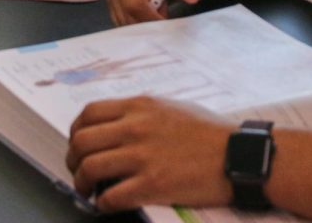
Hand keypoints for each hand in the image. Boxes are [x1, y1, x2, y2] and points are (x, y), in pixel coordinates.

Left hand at [67, 96, 233, 212]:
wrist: (239, 156)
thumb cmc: (211, 133)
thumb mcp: (171, 107)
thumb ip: (142, 113)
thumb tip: (119, 125)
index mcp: (139, 106)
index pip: (88, 113)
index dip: (76, 131)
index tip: (77, 144)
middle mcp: (135, 127)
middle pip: (82, 141)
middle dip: (72, 159)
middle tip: (78, 171)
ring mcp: (142, 156)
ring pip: (89, 167)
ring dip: (82, 183)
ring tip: (88, 191)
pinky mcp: (152, 184)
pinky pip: (111, 195)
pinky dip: (102, 203)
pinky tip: (107, 204)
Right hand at [107, 0, 204, 25]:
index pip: (136, 4)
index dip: (151, 19)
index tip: (168, 23)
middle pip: (128, 14)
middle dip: (148, 22)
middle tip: (165, 13)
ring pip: (123, 20)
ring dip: (142, 23)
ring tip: (158, 9)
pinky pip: (121, 20)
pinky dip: (136, 23)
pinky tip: (149, 13)